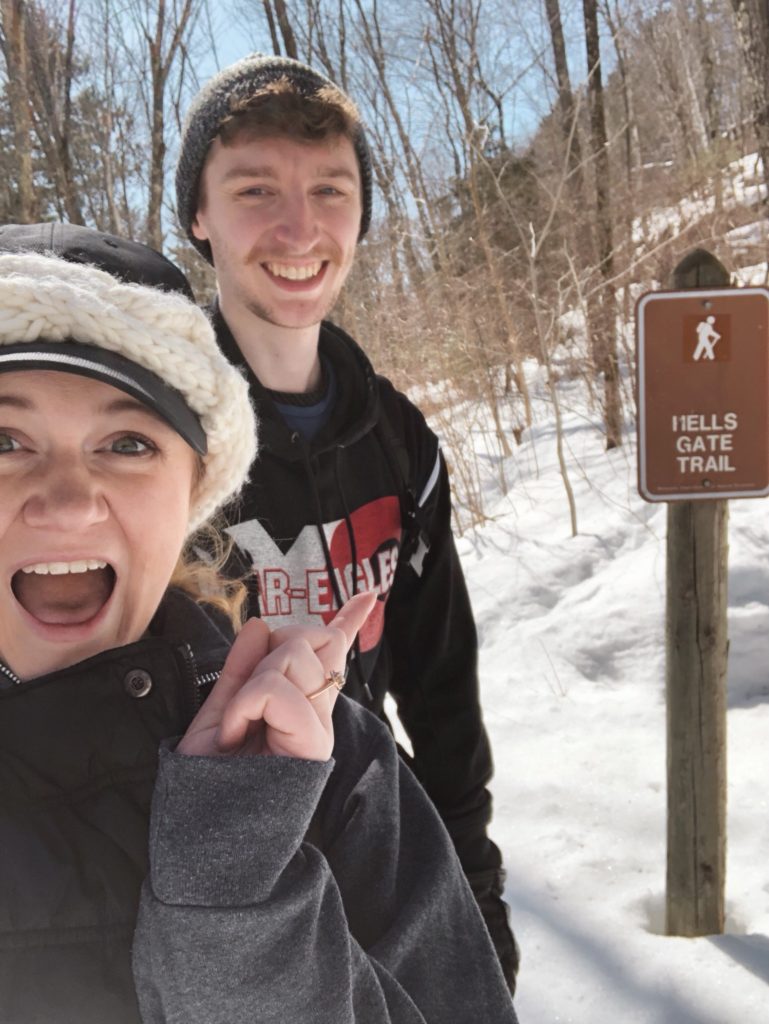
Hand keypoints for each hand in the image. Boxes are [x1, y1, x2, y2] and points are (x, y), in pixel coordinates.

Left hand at [177, 591, 376, 760]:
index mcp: (302, 703)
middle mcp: (319, 713)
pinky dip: (245, 705)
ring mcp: (319, 728)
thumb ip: (241, 668)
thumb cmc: (209, 778)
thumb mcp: (219, 711)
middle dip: (266, 653)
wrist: (201, 830)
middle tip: (243, 705)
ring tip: (238, 726)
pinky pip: (278, 692)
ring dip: (250, 684)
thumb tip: (261, 623)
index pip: (332, 651)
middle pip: (305, 640)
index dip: (349, 620)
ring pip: (292, 658)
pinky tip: (237, 734)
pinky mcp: (313, 744)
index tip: (371, 595)